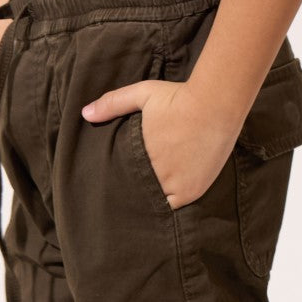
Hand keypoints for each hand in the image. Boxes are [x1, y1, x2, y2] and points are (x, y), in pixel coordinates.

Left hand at [81, 78, 238, 209]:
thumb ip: (113, 104)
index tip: (118, 179)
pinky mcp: (191, 192)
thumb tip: (85, 113)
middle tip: (133, 189)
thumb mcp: (142, 94)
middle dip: (134, 188)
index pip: (121, 176)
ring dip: (152, 196)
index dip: (120, 179)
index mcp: (138, 155)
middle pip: (137, 190)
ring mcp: (174, 185)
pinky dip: (170, 203)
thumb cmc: (179, 98)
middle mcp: (154, 174)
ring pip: (155, 200)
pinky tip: (168, 196)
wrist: (215, 105)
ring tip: (150, 194)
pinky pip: (174, 206)